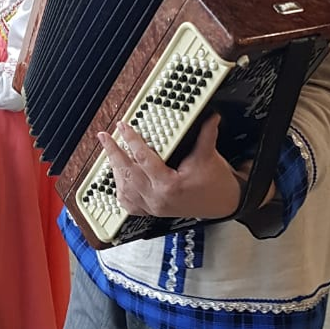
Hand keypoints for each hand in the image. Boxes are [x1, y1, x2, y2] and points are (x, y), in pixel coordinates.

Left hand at [97, 113, 242, 219]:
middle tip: (105, 137)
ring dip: (115, 170)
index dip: (131, 140)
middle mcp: (157, 198)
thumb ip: (205, 135)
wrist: (224, 204)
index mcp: (169, 185)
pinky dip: (120, 190)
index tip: (123, 126)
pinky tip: (118, 177)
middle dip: (113, 153)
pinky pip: (128, 204)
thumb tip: (209, 116)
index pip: (143, 158)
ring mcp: (153, 207)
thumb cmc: (216, 184)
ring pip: (124, 189)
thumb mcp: (208, 156)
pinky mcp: (152, 212)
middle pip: (126, 174)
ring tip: (110, 152)